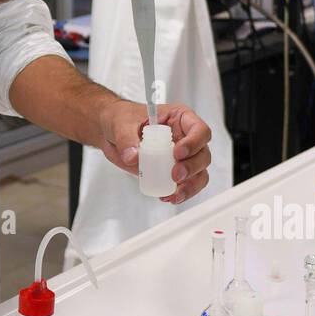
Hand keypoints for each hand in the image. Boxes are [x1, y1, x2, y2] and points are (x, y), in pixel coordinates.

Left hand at [96, 98, 211, 204]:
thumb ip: (126, 139)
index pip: (199, 130)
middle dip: (192, 167)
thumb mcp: (121, 124)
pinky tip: (168, 197)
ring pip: (199, 173)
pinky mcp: (173, 172)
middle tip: (175, 175)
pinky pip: (186, 185)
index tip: (177, 153)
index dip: (194, 142)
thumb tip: (133, 156)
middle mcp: (185, 138)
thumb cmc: (122, 119)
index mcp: (179, 118)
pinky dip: (181, 194)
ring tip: (174, 194)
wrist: (111, 134)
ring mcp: (182, 157)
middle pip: (203, 154)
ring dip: (190, 186)